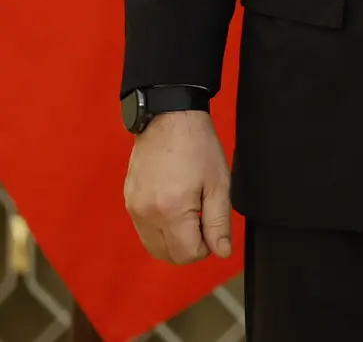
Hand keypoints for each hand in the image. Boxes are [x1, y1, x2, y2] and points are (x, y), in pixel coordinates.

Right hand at [124, 111, 232, 263]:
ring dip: (174, 240)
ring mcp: (133, 209)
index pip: (186, 254)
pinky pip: (144, 231)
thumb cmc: (199, 147)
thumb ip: (219, 223)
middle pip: (167, 255)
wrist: (168, 119)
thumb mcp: (219, 184)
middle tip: (203, 220)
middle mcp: (146, 215)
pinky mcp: (128, 202)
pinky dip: (161, 229)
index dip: (205, 247)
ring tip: (190, 212)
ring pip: (153, 246)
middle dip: (189, 247)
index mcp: (171, 211)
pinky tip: (175, 206)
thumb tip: (222, 253)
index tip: (212, 226)